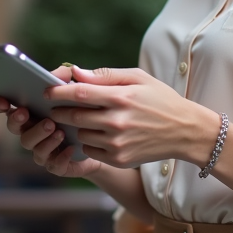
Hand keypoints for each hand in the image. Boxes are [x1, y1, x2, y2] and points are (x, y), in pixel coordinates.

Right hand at [0, 65, 102, 177]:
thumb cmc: (79, 112)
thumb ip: (66, 80)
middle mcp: (30, 130)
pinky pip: (53, 164)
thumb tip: (64, 72)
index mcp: (30, 111)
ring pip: (31, 146)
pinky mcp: (56, 164)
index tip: (2, 100)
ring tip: (56, 128)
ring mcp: (41, 149)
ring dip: (41, 136)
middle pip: (14, 127)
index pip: (5, 107)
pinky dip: (60, 156)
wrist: (99, 139)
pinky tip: (70, 148)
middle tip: (26, 112)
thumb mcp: (74, 92)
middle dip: (17, 119)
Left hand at [45, 66, 219, 168]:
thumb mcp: (138, 78)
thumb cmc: (160, 99)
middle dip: (61, 111)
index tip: (46, 91)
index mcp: (121, 98)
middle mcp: (117, 122)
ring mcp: (117, 144)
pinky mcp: (119, 159)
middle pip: (73, 116)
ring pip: (79, 135)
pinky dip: (89, 142)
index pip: (79, 93)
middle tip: (56, 107)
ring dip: (76, 127)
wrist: (186, 131)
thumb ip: (105, 76)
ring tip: (83, 120)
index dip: (58, 92)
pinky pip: (90, 150)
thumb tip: (76, 73)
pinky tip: (97, 134)